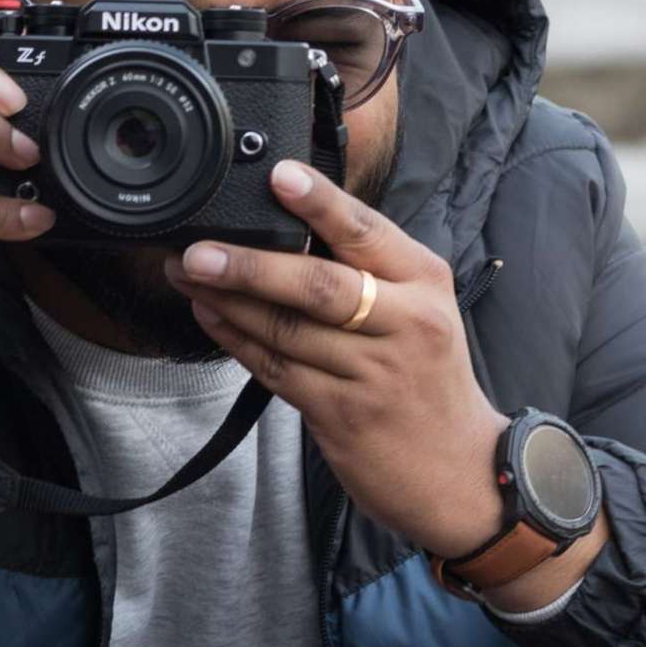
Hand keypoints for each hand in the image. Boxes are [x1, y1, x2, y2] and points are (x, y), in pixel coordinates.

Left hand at [163, 159, 509, 560]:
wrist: (459, 471)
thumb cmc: (427, 377)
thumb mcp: (421, 309)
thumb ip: (369, 268)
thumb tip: (288, 222)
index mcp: (425, 283)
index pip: (367, 233)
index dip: (320, 203)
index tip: (279, 175)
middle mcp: (404, 323)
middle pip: (317, 286)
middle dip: (249, 265)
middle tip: (197, 250)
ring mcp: (372, 373)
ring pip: (285, 330)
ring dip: (227, 301)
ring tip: (186, 274)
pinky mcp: (342, 415)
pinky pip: (276, 370)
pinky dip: (237, 340)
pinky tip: (210, 316)